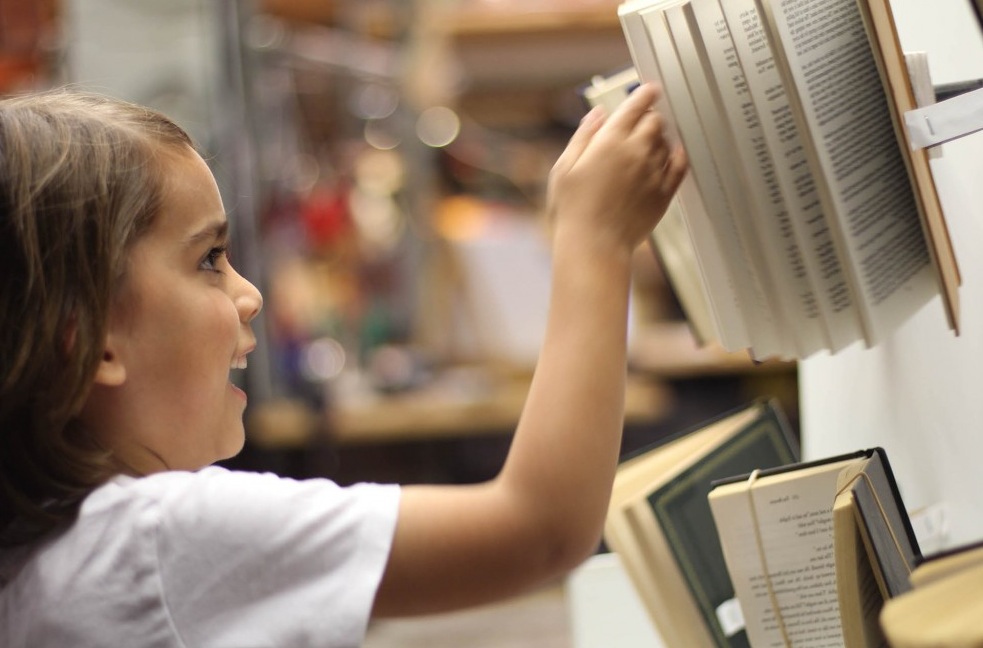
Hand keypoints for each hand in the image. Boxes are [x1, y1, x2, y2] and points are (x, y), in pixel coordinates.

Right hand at [546, 83, 686, 256]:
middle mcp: (636, 152)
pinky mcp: (664, 193)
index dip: (645, 93)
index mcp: (610, 141)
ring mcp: (653, 172)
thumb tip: (598, 114)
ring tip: (649, 143)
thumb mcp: (565, 168)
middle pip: (655, 121)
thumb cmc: (573, 210)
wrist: (594, 244)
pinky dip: (677, 156)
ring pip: (666, 142)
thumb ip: (583, 137)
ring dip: (660, 137)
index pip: (636, 105)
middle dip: (650, 117)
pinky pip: (679, 166)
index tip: (650, 89)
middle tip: (643, 120)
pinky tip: (673, 155)